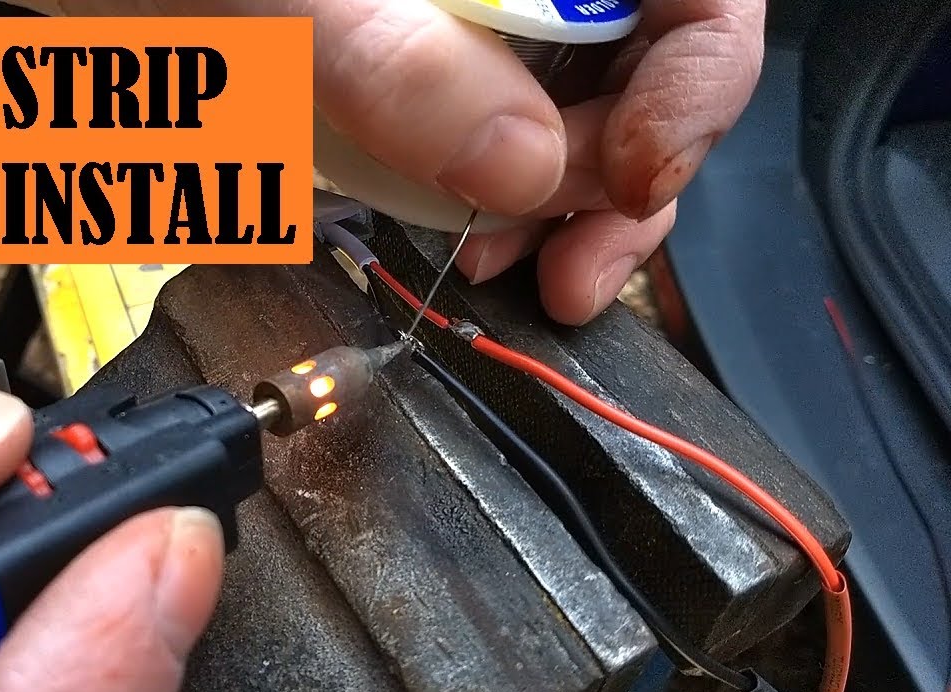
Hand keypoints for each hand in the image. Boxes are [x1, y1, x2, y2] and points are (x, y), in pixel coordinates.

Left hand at [20, 0, 762, 325]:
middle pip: (654, 64)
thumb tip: (522, 166)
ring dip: (566, 212)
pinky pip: (516, 139)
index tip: (634, 180)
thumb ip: (389, 58)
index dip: (699, 85)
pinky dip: (508, 203)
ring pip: (588, 114)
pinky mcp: (449, 66)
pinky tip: (472, 241)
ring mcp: (492, 18)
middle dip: (621, 181)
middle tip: (567, 269)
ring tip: (505, 270)